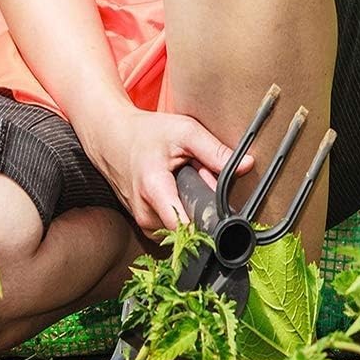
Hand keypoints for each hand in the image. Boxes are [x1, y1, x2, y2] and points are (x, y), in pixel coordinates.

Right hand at [82, 104, 254, 239]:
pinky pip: (174, 224)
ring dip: (193, 206)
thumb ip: (215, 151)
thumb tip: (247, 165)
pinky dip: (182, 208)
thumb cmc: (148, 133)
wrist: (112, 139)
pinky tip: (178, 189)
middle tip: (202, 178)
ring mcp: (144, 222)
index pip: (187, 228)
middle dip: (205, 204)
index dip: (212, 222)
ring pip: (184, 225)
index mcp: (155, 191)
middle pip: (192, 223)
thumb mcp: (185, 131)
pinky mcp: (145, 225)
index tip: (228, 215)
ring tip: (187, 179)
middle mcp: (146, 214)